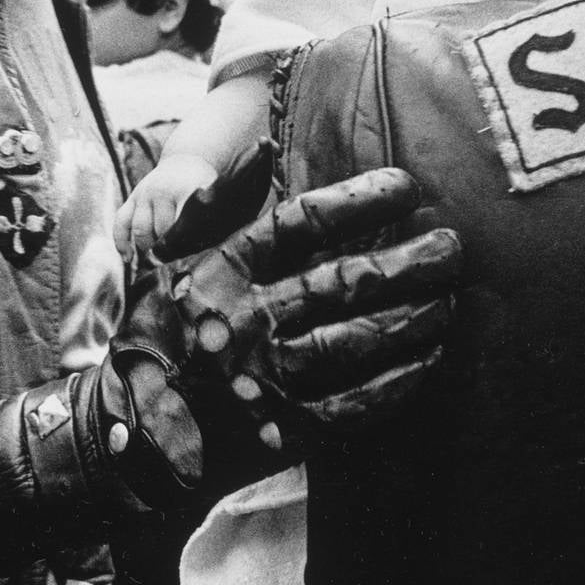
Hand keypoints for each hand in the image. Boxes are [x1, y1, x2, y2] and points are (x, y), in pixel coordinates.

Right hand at [106, 168, 462, 503]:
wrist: (130, 438)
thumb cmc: (159, 332)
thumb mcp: (169, 261)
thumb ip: (217, 203)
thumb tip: (264, 146)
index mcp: (219, 270)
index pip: (299, 224)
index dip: (358, 201)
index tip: (407, 185)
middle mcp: (245, 320)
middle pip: (343, 282)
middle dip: (408, 261)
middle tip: (453, 245)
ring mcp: (265, 378)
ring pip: (357, 341)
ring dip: (413, 317)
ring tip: (449, 297)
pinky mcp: (284, 427)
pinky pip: (355, 401)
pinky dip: (399, 379)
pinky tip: (429, 355)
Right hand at [115, 153, 218, 262]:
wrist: (185, 163)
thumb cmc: (202, 192)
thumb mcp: (209, 202)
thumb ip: (202, 227)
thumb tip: (191, 260)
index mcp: (185, 192)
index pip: (179, 227)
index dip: (178, 248)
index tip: (179, 264)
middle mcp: (162, 192)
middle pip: (160, 230)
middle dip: (166, 250)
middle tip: (173, 264)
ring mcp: (145, 194)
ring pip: (140, 229)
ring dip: (147, 248)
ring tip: (157, 260)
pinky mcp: (133, 197)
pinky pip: (121, 222)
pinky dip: (121, 242)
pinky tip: (127, 258)